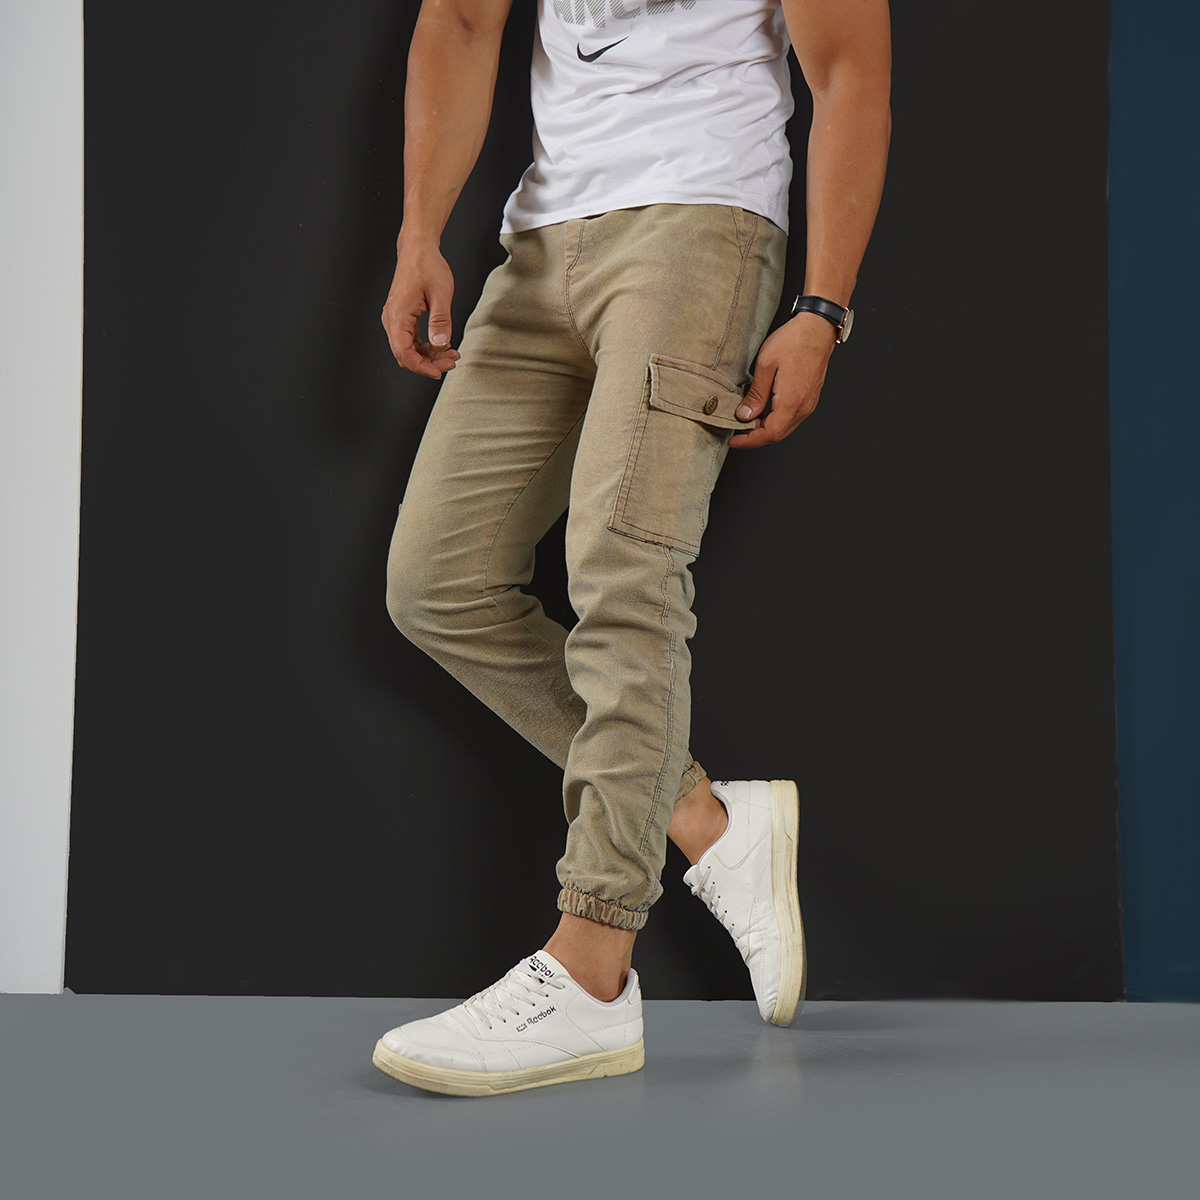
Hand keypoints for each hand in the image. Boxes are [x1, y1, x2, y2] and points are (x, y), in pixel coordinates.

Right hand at [380, 232, 462, 379]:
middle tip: (452, 361)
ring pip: (409, 350)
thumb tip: (441, 344)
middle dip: (429, 363)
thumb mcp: (441, 293)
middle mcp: (392, 320)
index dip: (421, 367)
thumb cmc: (427, 266)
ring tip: (451, 354)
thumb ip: (441, 320)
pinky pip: (411, 341)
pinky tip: (443, 345)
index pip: (404, 353)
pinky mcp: (402, 318)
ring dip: (429, 357)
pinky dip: (426, 347)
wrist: (418, 249)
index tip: (440, 371)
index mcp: (398, 315)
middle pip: (405, 355)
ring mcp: (395, 320)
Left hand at [728, 313, 836, 448]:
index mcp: (791, 401)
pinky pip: (791, 418)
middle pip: (777, 435)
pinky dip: (775, 420)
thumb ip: (756, 395)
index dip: (749, 441)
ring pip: (784, 428)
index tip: (734, 440)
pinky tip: (763, 411)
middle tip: (736, 431)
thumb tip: (744, 416)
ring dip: (765, 429)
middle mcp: (803, 407)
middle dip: (755, 437)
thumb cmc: (793, 341)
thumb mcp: (765, 365)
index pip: (769, 434)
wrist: (817, 327)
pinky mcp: (810, 398)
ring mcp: (809, 403)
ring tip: (747, 420)